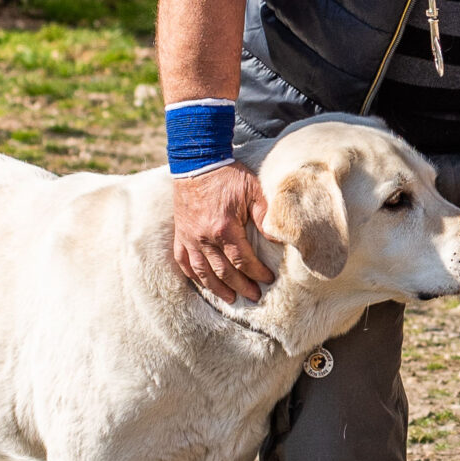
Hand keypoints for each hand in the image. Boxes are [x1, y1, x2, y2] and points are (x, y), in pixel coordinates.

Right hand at [171, 162, 273, 302]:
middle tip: (254, 296)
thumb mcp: (253, 189)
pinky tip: (203, 283)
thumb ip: (266, 214)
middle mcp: (204, 238)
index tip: (268, 279)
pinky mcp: (180, 234)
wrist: (197, 162)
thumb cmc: (228, 175)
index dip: (256, 273)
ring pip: (202, 272)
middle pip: (224, 271)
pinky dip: (193, 275)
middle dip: (241, 286)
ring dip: (217, 288)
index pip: (242, 260)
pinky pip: (183, 261)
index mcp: (224, 228)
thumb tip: (278, 238)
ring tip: (230, 298)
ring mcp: (189, 237)